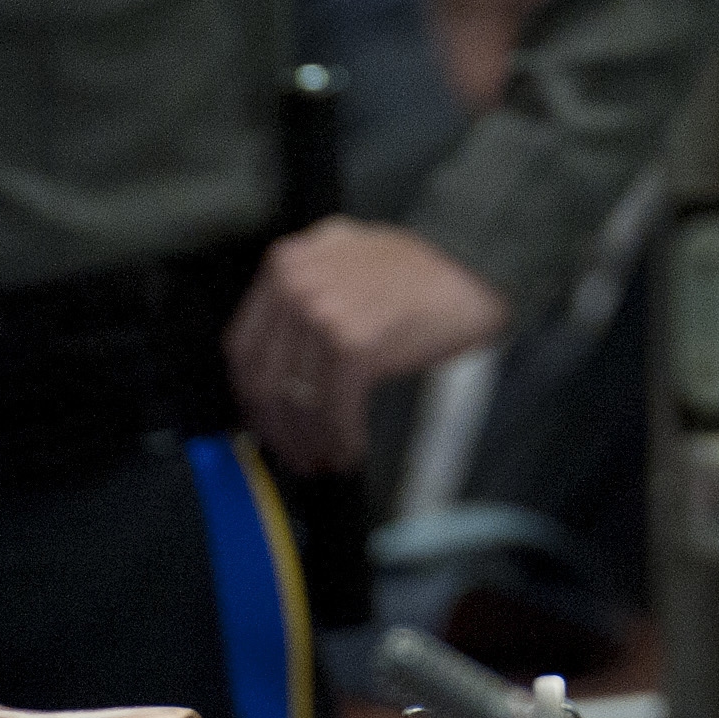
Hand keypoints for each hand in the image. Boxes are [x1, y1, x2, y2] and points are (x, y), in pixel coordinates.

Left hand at [224, 219, 509, 472]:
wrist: (475, 261)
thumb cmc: (418, 268)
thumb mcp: (345, 258)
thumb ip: (307, 291)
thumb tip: (279, 364)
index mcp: (287, 261)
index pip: (243, 345)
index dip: (251, 396)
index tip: (265, 422)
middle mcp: (296, 283)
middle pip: (264, 378)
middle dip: (278, 428)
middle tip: (294, 453)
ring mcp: (322, 311)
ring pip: (297, 399)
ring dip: (309, 441)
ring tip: (323, 459)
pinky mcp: (353, 342)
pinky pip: (334, 408)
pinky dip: (340, 438)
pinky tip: (350, 451)